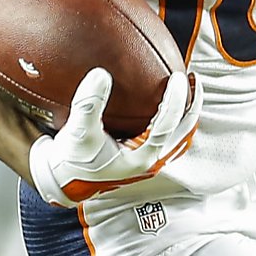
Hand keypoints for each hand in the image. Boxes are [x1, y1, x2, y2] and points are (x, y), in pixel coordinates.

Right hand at [28, 67, 198, 206]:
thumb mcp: (77, 132)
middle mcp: (150, 161)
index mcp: (140, 158)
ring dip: (184, 112)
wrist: (64, 182)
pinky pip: (166, 135)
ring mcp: (148, 160)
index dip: (175, 100)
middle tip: (192, 78)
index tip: (177, 77)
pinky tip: (165, 102)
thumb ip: (89, 103)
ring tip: (186, 88)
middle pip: (183, 131)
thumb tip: (101, 74)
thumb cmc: (72, 161)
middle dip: (191, 104)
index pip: (167, 125)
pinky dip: (171, 118)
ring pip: (178, 135)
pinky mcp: (142, 156)